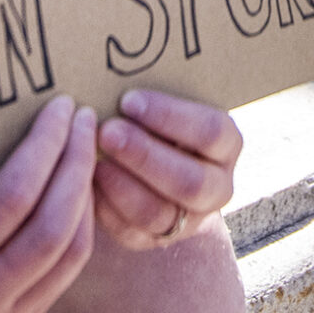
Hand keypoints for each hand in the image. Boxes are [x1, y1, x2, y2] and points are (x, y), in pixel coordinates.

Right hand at [0, 96, 96, 312]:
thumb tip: (20, 119)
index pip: (12, 198)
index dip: (44, 147)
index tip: (59, 109)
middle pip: (50, 227)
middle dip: (76, 166)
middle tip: (84, 122)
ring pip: (70, 252)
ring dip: (86, 195)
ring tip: (87, 152)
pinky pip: (67, 270)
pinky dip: (82, 225)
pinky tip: (81, 192)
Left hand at [92, 89, 241, 249]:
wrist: (151, 159)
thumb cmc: (152, 116)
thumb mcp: (162, 104)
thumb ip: (148, 96)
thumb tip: (109, 72)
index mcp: (227, 143)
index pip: (210, 132)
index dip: (169, 117)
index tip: (128, 100)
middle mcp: (218, 186)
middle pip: (189, 181)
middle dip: (144, 156)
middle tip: (107, 132)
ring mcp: (190, 219)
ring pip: (159, 213)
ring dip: (122, 186)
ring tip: (92, 161)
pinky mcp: (157, 240)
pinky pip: (133, 234)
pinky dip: (106, 210)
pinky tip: (86, 184)